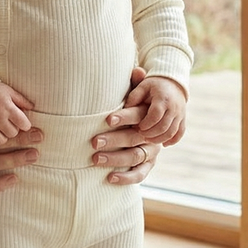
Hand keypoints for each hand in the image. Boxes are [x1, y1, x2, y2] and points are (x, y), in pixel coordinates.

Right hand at [0, 81, 33, 151]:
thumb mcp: (8, 91)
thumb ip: (22, 100)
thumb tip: (32, 108)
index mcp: (7, 107)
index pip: (24, 124)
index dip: (24, 124)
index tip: (21, 122)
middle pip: (13, 133)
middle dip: (13, 129)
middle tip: (8, 123)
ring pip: (1, 141)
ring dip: (2, 137)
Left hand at [91, 66, 162, 184]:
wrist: (154, 120)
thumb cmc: (137, 104)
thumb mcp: (138, 93)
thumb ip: (135, 83)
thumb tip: (136, 69)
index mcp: (149, 116)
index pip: (138, 116)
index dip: (124, 117)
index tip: (106, 119)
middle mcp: (152, 134)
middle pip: (135, 138)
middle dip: (114, 140)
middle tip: (94, 142)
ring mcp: (152, 150)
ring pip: (136, 157)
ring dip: (115, 159)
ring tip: (95, 159)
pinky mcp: (149, 164)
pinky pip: (140, 174)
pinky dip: (126, 178)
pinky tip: (109, 179)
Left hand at [123, 76, 186, 145]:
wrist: (173, 82)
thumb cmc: (153, 85)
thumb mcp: (143, 86)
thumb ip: (134, 96)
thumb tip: (125, 109)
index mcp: (163, 99)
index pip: (155, 115)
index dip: (146, 123)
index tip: (137, 127)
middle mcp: (174, 108)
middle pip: (164, 126)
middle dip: (150, 133)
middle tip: (140, 134)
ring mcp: (180, 114)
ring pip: (172, 132)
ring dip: (159, 139)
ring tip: (148, 140)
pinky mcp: (183, 119)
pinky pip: (180, 133)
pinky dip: (172, 140)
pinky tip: (164, 144)